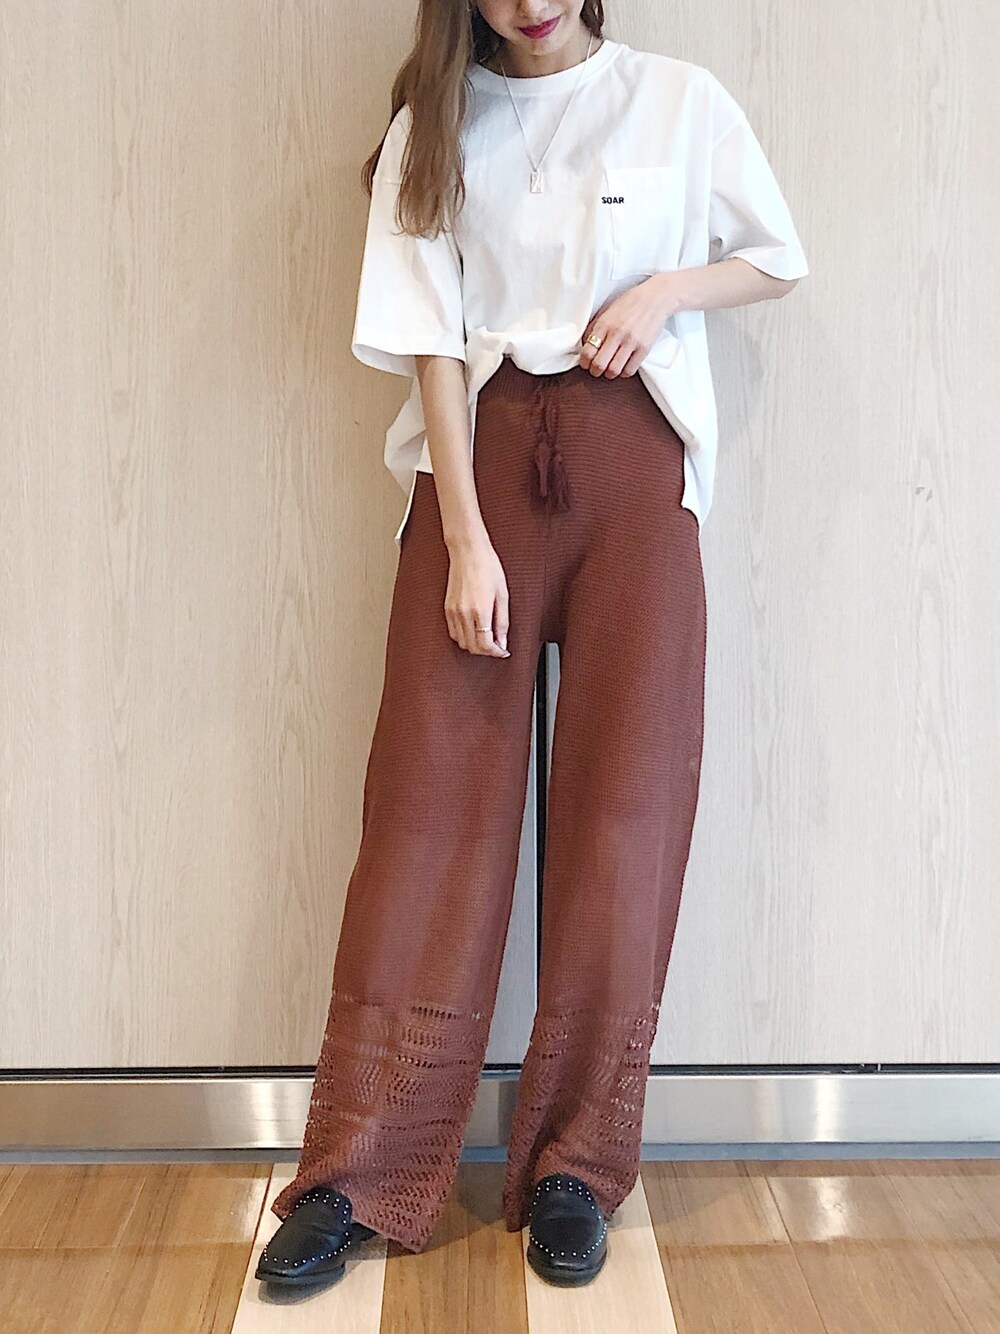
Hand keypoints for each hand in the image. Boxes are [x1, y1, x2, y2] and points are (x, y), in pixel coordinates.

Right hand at [444, 532, 511, 657]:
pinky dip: (463, 638)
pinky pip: (453, 632)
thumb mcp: (502, 595)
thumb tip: (502, 642)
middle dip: (486, 651)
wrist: (468, 552)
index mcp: (479, 611)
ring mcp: (453, 612)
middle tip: (497, 646)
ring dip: (474, 646)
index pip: (485, 645)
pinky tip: (473, 631)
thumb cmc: (487, 567)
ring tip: (486, 639)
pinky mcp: (447, 608)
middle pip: (473, 647)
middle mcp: (463, 614)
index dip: (496, 652)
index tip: (503, 651)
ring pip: (461, 642)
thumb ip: (502, 622)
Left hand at [580, 272, 680, 377]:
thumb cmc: (630, 304)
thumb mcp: (607, 311)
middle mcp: (617, 333)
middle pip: (599, 364)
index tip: (585, 363)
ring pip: (613, 370)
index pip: (587, 351)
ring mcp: (631, 342)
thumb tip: (585, 346)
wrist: (655, 298)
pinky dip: (623, 373)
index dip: (583, 362)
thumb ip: (595, 328)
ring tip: (609, 369)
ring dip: (609, 374)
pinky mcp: (644, 348)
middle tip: (595, 370)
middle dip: (594, 371)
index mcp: (604, 324)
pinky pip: (630, 370)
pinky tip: (623, 367)